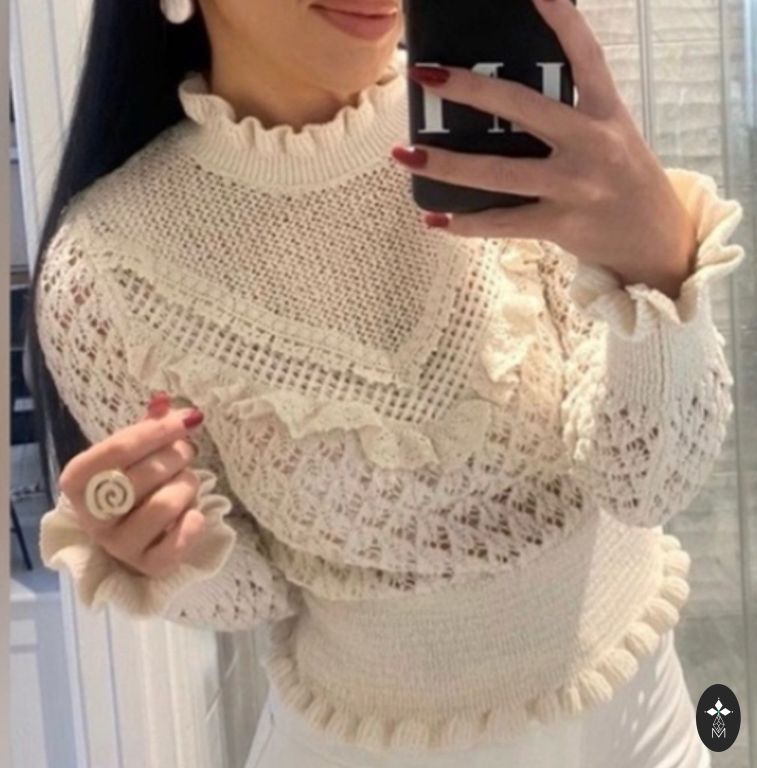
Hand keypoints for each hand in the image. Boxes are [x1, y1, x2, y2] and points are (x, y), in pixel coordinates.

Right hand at [58, 394, 206, 578]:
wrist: (132, 533)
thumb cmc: (130, 483)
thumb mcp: (132, 452)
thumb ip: (148, 426)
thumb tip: (164, 399)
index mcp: (78, 481)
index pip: (118, 449)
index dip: (157, 431)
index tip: (186, 418)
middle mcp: (92, 516)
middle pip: (147, 474)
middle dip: (178, 455)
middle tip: (187, 451)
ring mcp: (117, 545)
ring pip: (166, 504)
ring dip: (188, 485)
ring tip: (188, 481)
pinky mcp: (146, 566)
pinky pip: (179, 541)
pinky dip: (194, 521)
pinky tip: (191, 513)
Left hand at [390, 0, 698, 299]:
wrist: (654, 240)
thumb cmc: (624, 178)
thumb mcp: (611, 133)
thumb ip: (571, 113)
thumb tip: (505, 100)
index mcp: (605, 112)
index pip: (586, 57)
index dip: (563, 21)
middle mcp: (591, 144)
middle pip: (523, 107)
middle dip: (470, 90)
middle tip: (425, 75)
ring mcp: (574, 186)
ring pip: (500, 173)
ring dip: (447, 165)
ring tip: (404, 155)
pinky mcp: (560, 225)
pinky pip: (502, 223)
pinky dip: (465, 224)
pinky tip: (433, 218)